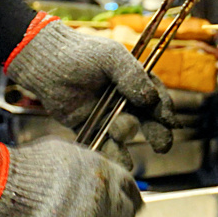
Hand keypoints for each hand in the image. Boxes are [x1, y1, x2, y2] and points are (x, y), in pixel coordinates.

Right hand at [0, 136, 140, 216]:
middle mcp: (107, 201)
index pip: (131, 190)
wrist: (10, 187)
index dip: (129, 196)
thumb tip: (94, 175)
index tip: (129, 201)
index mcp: (107, 176)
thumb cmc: (34, 167)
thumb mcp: (70, 155)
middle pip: (126, 216)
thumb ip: (90, 168)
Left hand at [5, 16, 182, 156]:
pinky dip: (109, 152)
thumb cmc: (81, 53)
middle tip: (163, 146)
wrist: (46, 62)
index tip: (171, 123)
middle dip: (156, 133)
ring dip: (126, 140)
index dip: (164, 111)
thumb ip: (132, 76)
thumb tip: (151, 100)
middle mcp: (123, 99)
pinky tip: (118, 162)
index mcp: (134, 80)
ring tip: (123, 140)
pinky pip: (101, 141)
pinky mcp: (88, 125)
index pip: (155, 97)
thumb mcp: (111, 57)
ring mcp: (106, 113)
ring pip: (123, 132)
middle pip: (145, 119)